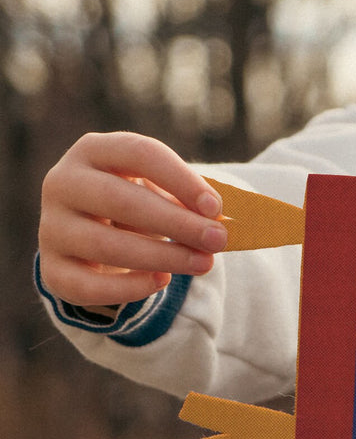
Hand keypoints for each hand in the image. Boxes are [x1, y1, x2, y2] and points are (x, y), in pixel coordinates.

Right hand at [38, 132, 228, 309]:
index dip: (180, 179)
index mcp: (94, 151)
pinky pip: (86, 285)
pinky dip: (128, 287)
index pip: (139, 153)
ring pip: (104, 244)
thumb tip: (221, 222)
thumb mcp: (163, 191)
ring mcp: (51, 226)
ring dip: (162, 256)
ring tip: (202, 263)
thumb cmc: (141, 204)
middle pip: (120, 200)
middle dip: (176, 223)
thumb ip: (189, 201)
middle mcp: (63, 183)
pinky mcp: (52, 268)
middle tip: (218, 240)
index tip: (216, 207)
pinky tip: (162, 281)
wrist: (95, 234)